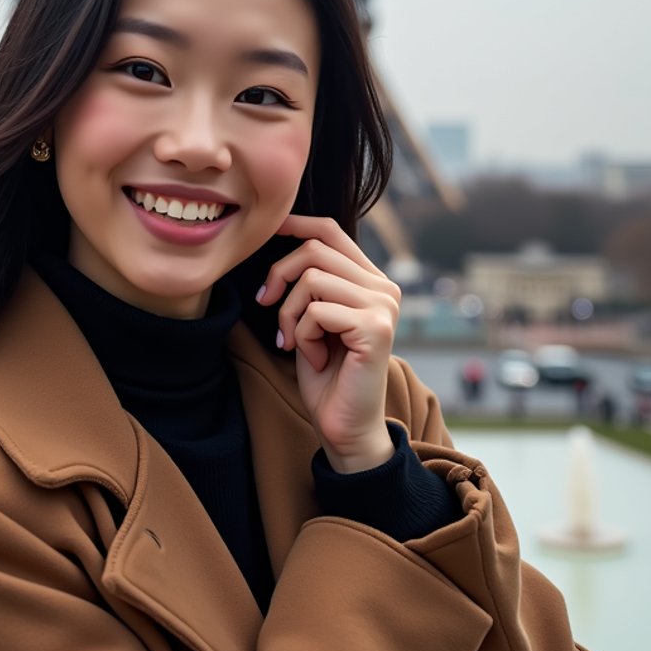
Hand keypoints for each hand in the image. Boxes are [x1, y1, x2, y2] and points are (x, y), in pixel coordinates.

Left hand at [257, 214, 401, 472]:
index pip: (331, 232)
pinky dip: (302, 335)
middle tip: (266, 305)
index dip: (297, 225)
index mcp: (371, 280)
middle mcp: (384, 288)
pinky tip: (314, 358)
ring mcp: (384, 306)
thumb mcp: (313, 316)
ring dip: (290, 314)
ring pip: (311, 280)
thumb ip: (312, 281)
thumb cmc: (325, 373)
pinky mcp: (375, 328)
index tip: (269, 229)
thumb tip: (286, 236)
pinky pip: (317, 311)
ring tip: (297, 342)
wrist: (344, 426)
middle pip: (314, 251)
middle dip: (280, 277)